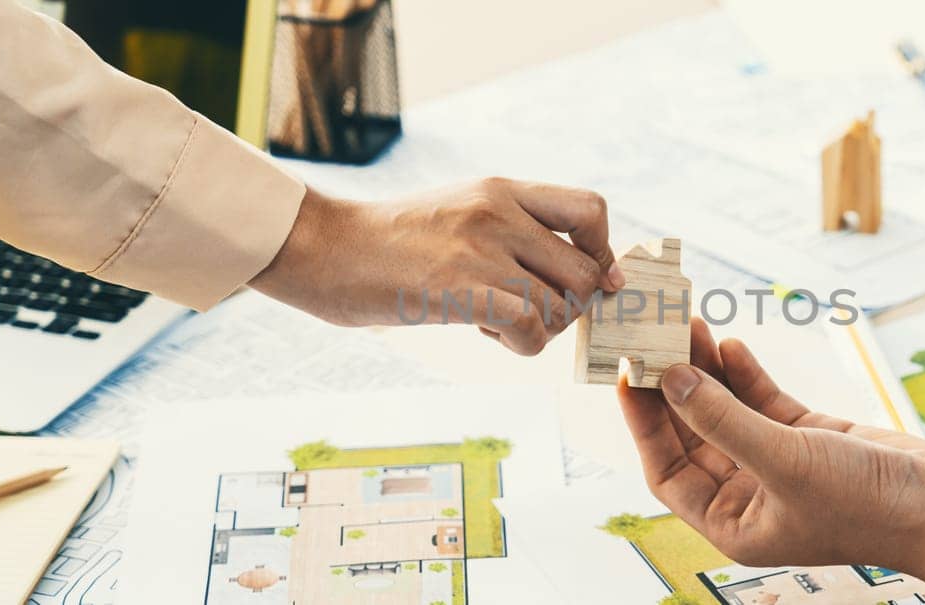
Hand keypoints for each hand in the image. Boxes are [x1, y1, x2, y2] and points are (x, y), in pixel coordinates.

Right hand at [250, 178, 624, 354]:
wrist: (323, 247)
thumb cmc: (390, 242)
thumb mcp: (458, 212)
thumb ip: (512, 230)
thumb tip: (576, 272)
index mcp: (501, 190)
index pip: (591, 210)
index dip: (600, 253)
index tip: (584, 282)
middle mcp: (499, 212)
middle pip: (586, 271)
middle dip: (570, 308)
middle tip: (532, 315)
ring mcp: (480, 249)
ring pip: (561, 306)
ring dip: (540, 331)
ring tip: (497, 324)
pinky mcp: (458, 288)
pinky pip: (529, 326)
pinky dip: (522, 344)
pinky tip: (486, 335)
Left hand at [618, 319, 924, 597]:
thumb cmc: (865, 505)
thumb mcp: (783, 460)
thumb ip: (723, 419)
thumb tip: (671, 380)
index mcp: (733, 522)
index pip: (667, 469)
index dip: (644, 424)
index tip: (628, 375)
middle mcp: (749, 496)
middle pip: (693, 432)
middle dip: (675, 386)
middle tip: (654, 337)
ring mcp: (779, 464)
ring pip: (726, 410)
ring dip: (707, 370)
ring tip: (689, 325)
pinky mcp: (810, 438)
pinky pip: (763, 402)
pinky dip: (746, 374)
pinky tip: (731, 344)